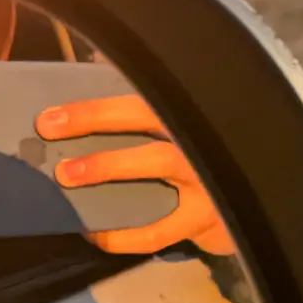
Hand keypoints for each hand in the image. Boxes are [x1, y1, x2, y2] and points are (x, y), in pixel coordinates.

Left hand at [35, 95, 234, 256]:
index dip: (93, 107)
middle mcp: (195, 137)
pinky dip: (121, 236)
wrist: (251, 203)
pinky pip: (156, 232)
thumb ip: (141, 99)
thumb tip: (95, 66)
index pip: (137, 100)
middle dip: (95, 121)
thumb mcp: (180, 126)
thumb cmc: (204, 157)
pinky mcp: (203, 218)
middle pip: (146, 119)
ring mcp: (204, 177)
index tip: (51, 118)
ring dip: (109, 167)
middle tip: (50, 134)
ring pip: (156, 165)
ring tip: (69, 176)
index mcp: (185, 112)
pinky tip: (94, 233)